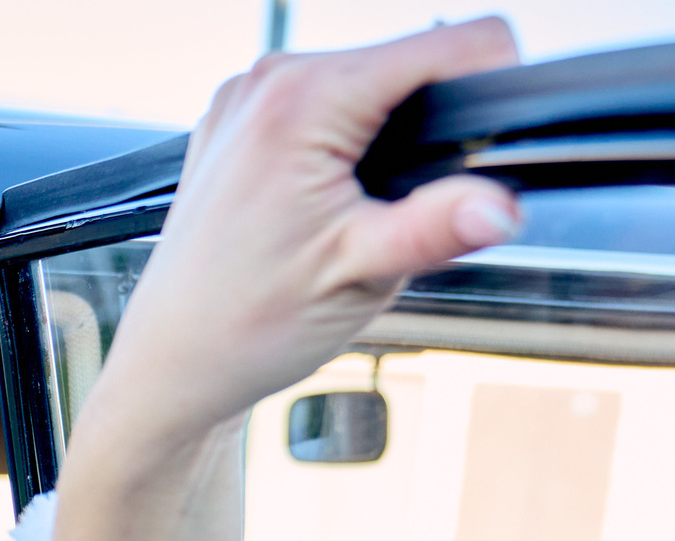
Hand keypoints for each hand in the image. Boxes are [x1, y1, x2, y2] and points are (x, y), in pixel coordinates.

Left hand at [82, 19, 523, 454]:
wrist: (173, 362)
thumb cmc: (245, 325)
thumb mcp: (361, 275)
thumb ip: (439, 227)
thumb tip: (501, 205)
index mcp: (304, 100)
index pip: (453, 44)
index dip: (492, 92)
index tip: (487, 154)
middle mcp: (270, 80)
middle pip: (411, 64)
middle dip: (431, 134)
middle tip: (393, 214)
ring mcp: (248, 98)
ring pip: (371, 86)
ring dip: (386, 144)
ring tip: (353, 217)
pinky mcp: (239, 121)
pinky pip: (324, 109)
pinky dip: (342, 150)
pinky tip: (318, 209)